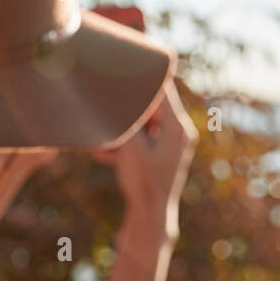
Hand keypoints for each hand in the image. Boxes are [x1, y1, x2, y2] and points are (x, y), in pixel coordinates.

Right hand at [93, 80, 197, 243]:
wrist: (151, 216)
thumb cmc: (143, 181)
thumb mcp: (129, 145)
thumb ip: (126, 118)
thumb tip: (116, 97)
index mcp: (177, 125)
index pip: (162, 88)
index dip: (143, 75)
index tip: (124, 64)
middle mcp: (180, 132)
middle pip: (151, 106)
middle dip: (125, 109)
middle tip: (105, 103)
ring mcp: (173, 144)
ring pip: (144, 125)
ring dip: (121, 130)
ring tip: (99, 140)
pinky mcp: (164, 156)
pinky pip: (144, 140)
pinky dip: (126, 144)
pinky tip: (102, 153)